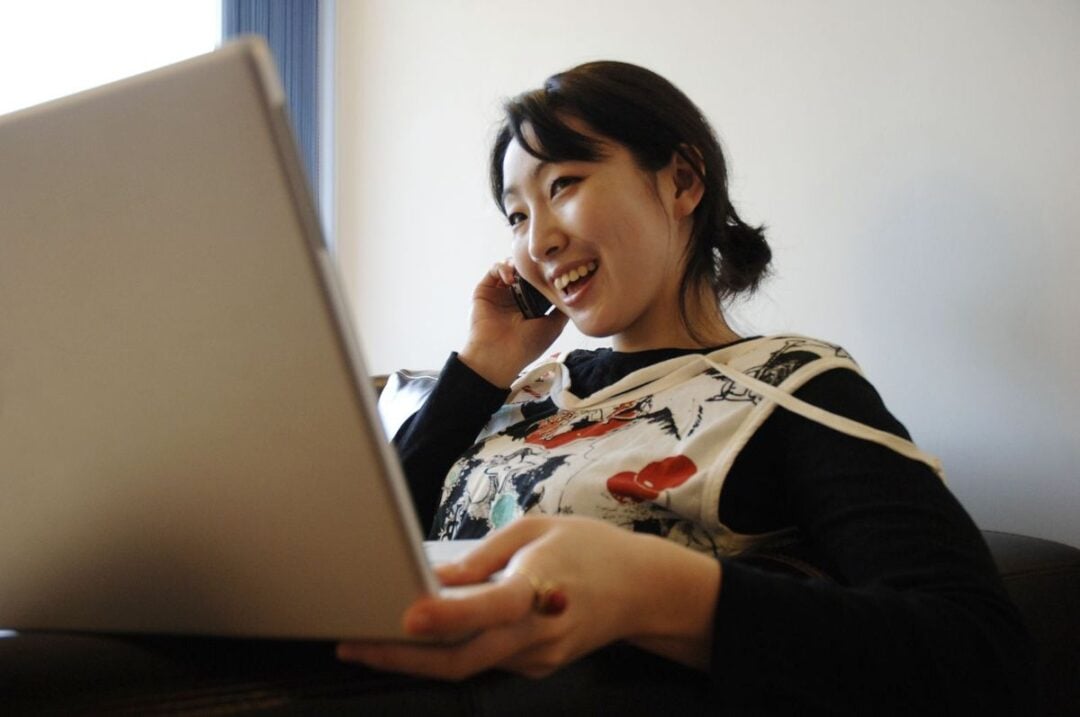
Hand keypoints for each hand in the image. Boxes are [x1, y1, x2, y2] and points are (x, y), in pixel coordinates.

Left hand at [336, 516, 721, 679]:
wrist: (644, 590)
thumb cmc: (589, 548)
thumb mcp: (538, 529)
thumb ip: (484, 556)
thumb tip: (433, 576)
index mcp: (541, 590)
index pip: (488, 608)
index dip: (446, 616)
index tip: (404, 614)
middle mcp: (538, 635)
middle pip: (462, 659)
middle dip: (400, 656)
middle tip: (349, 642)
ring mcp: (538, 659)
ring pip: (467, 666)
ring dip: (415, 658)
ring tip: (365, 639)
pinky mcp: (536, 669)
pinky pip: (484, 662)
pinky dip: (448, 652)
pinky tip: (419, 638)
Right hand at [458, 260, 567, 387]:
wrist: (499, 355)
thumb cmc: (527, 345)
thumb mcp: (553, 327)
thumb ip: (562, 310)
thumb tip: (574, 293)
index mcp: (531, 306)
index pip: (539, 283)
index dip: (547, 275)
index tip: (556, 270)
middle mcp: (515, 298)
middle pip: (525, 272)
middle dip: (533, 267)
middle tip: (540, 266)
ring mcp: (499, 293)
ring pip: (511, 267)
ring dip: (518, 265)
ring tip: (524, 273)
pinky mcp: (485, 290)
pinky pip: (494, 270)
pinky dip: (503, 267)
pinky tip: (510, 278)